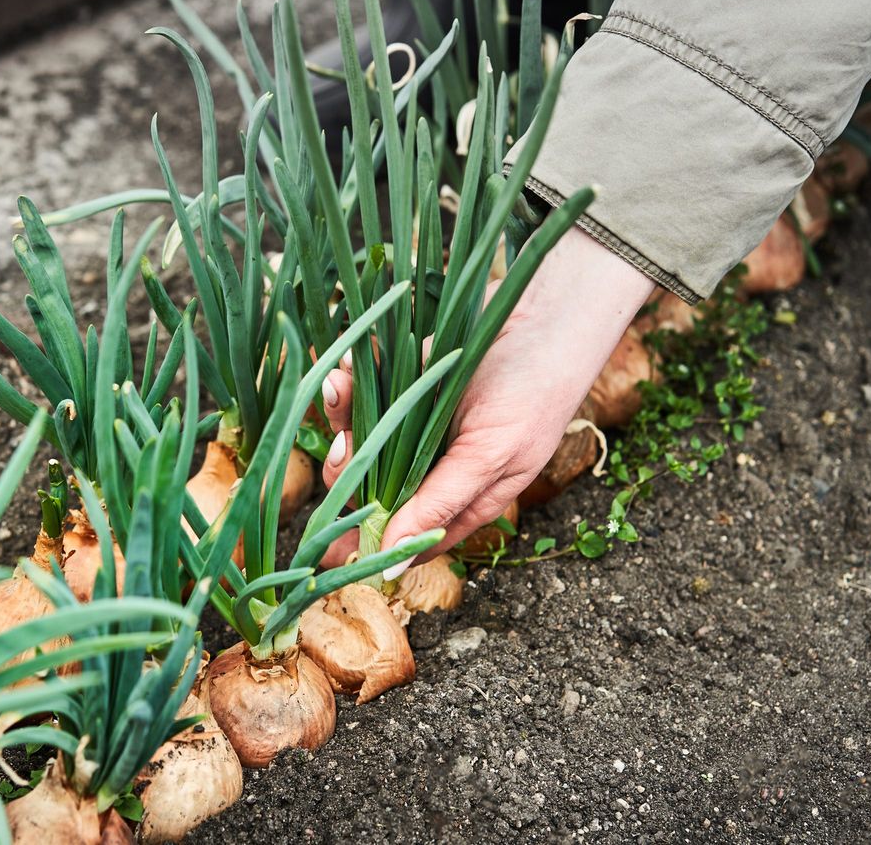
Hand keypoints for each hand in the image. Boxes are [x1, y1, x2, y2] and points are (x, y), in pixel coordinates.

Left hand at [319, 225, 654, 572]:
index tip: (325, 546)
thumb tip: (392, 560)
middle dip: (347, 472)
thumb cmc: (533, 389)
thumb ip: (439, 504)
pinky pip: (364, 392)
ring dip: (342, 417)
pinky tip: (347, 363)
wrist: (545, 310)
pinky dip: (351, 379)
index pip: (404, 539)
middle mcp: (433, 468)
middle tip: (344, 447)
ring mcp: (415, 426)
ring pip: (360, 439)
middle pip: (370, 491)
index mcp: (460, 499)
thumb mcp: (490, 455)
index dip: (365, 546)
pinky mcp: (404, 383)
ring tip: (338, 386)